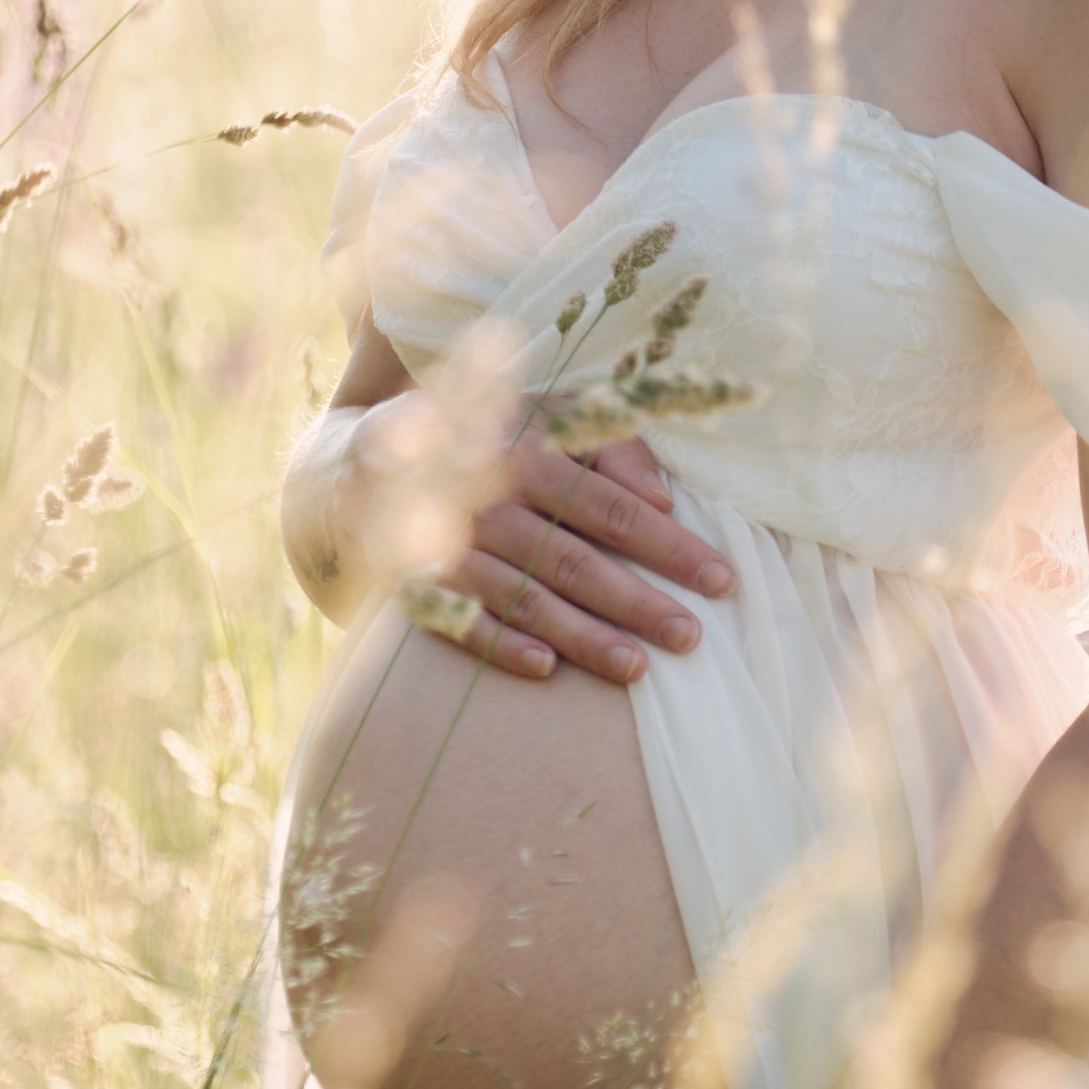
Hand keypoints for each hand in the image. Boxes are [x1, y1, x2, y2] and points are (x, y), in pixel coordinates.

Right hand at [365, 416, 735, 684]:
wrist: (368, 462)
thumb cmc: (491, 438)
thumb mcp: (548, 417)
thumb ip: (610, 444)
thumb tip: (664, 496)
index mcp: (528, 449)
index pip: (613, 505)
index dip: (670, 544)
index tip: (721, 579)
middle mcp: (486, 496)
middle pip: (575, 558)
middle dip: (638, 601)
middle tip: (692, 637)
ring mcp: (447, 542)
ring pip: (525, 597)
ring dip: (582, 636)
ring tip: (639, 669)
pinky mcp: (415, 580)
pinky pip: (462, 620)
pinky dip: (502, 645)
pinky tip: (548, 671)